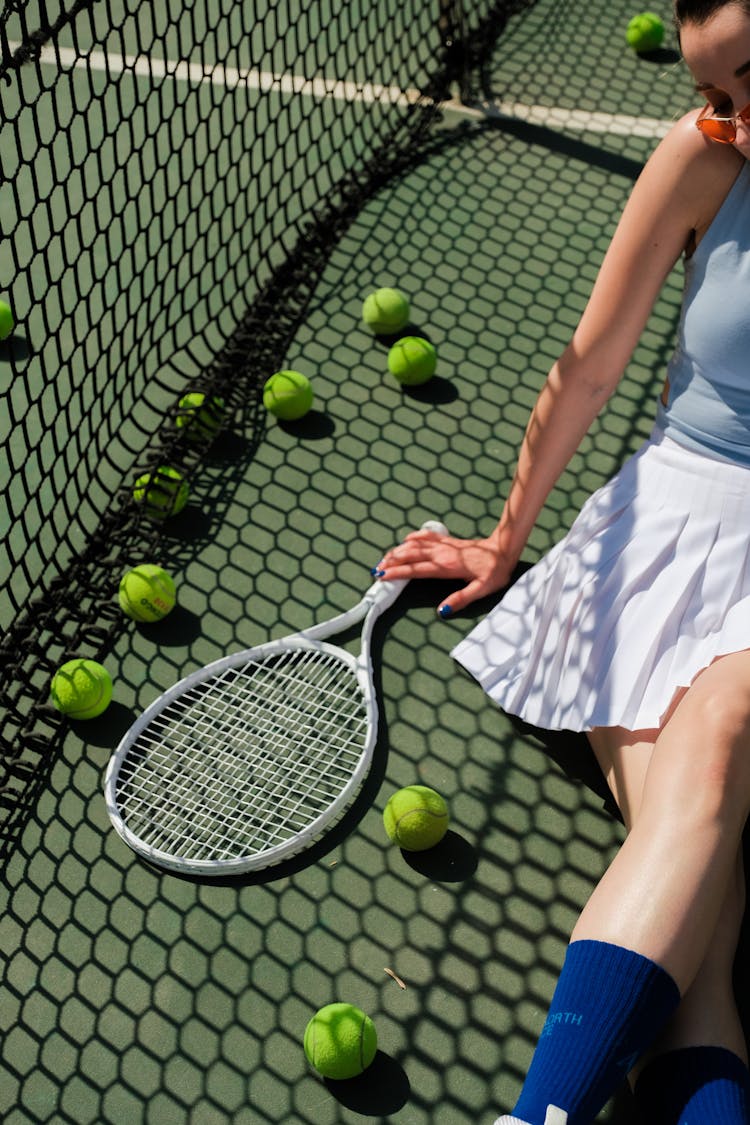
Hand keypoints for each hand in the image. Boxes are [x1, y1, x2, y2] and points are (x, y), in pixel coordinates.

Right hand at [375, 527, 514, 616]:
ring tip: (385, 558)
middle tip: (377, 569)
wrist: (504, 549)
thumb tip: (442, 610)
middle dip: (391, 561)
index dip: (397, 572)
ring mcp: (444, 545)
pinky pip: (426, 536)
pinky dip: (414, 537)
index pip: (416, 570)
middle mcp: (441, 554)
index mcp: (446, 567)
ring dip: (398, 550)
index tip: (382, 576)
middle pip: (410, 555)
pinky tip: (407, 539)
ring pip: (415, 545)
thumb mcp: (482, 589)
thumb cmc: (495, 571)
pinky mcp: (448, 541)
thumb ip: (461, 598)